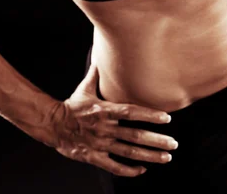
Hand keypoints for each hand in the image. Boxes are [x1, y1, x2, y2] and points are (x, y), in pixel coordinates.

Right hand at [50, 62, 178, 176]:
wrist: (53, 124)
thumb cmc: (71, 106)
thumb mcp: (84, 88)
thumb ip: (96, 75)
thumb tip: (101, 58)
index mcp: (104, 110)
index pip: (131, 112)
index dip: (149, 115)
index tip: (166, 118)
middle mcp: (105, 128)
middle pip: (135, 135)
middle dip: (156, 140)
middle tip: (173, 143)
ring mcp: (101, 144)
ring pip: (129, 152)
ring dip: (149, 155)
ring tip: (166, 157)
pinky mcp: (94, 157)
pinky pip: (114, 166)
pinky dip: (129, 170)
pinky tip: (142, 169)